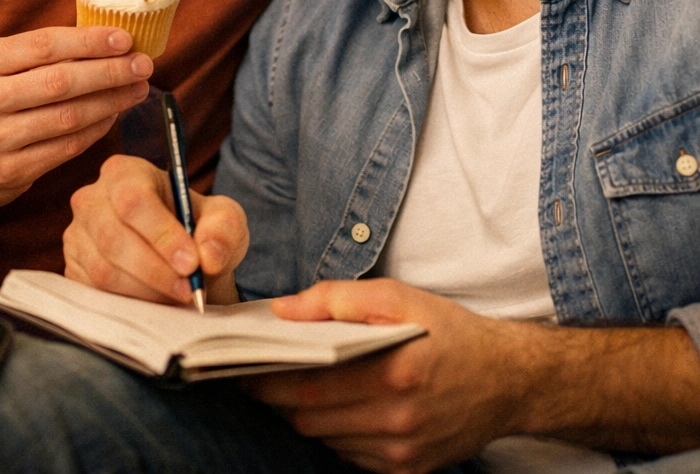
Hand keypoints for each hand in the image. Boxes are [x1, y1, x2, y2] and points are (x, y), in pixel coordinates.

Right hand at [0, 26, 152, 224]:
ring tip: (137, 89)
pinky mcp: (10, 172)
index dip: (89, 41)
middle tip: (143, 64)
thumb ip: (37, 54)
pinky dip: (96, 130)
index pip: (44, 46)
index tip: (125, 38)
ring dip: (111, 102)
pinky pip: (67, 147)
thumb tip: (104, 37)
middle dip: (110, 71)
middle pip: (61, 81)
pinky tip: (113, 116)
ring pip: (69, 117)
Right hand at [64, 154, 248, 305]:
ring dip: (146, 291)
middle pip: (113, 237)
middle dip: (156, 270)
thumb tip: (208, 255)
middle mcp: (92, 198)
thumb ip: (223, 229)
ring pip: (103, 270)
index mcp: (125, 172)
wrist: (180, 257)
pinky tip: (154, 299)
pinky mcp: (73, 268)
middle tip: (188, 288)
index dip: (162, 234)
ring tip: (176, 295)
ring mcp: (77, 234)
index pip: (134, 200)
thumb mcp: (223, 220)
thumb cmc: (197, 229)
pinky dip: (129, 303)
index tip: (191, 263)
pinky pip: (95, 293)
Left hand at [246, 280, 527, 473]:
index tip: (244, 366)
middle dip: (278, 397)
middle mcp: (397, 422)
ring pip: (325, 439)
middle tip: (260, 373)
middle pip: (309, 418)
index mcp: (393, 374)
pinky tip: (337, 405)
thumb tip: (282, 309)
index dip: (268, 380)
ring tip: (296, 384)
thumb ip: (335, 298)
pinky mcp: (406, 471)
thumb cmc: (447, 331)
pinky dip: (334, 431)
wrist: (507, 380)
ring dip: (304, 414)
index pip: (308, 388)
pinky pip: (349, 455)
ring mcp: (402, 453)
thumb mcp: (396, 296)